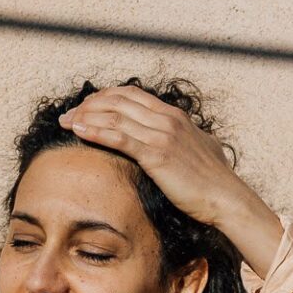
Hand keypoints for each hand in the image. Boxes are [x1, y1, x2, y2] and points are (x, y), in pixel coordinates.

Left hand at [58, 86, 246, 228]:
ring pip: (114, 116)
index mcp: (174, 116)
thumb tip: (186, 137)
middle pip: (117, 101)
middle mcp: (166, 119)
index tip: (86, 108)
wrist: (226, 198)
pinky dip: (96, 132)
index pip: (131, 95)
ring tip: (66, 123)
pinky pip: (119, 137)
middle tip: (68, 116)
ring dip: (85, 117)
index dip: (104, 98)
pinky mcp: (157, 154)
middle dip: (88, 105)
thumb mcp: (201, 149)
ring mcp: (162, 135)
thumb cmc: (215, 180)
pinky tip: (79, 132)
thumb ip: (187, 138)